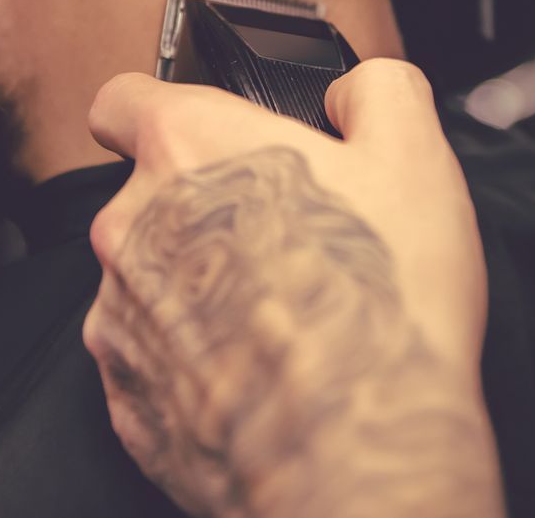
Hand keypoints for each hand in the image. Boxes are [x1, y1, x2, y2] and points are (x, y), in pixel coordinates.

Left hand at [82, 60, 503, 517]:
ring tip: (285, 315)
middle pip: (147, 198)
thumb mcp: (415, 149)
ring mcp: (119, 320)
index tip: (202, 135)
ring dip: (201, 291)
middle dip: (205, 211)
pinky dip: (198, 364)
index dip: (162, 110)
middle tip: (287, 240)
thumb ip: (375, 89)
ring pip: (150, 284)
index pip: (121, 99)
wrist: (362, 445)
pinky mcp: (127, 401)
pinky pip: (155, 364)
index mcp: (184, 148)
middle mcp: (129, 227)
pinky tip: (263, 370)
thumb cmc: (380, 298)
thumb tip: (350, 95)